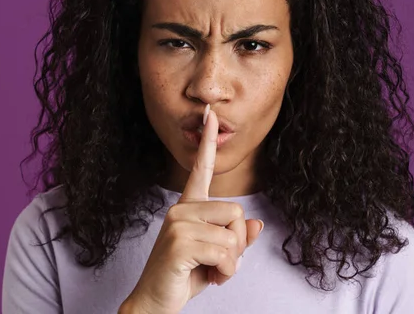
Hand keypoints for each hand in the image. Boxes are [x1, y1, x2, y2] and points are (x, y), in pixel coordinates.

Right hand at [122, 105, 264, 313]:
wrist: (155, 301)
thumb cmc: (185, 275)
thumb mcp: (217, 256)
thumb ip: (236, 239)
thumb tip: (258, 224)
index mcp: (188, 208)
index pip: (200, 170)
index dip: (207, 144)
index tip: (211, 117)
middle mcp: (181, 210)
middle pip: (236, 212)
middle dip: (237, 243)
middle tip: (219, 262)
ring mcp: (178, 224)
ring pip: (233, 234)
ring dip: (231, 261)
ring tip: (212, 270)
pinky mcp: (179, 242)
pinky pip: (224, 252)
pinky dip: (226, 272)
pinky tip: (210, 277)